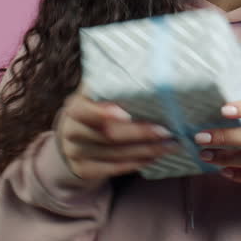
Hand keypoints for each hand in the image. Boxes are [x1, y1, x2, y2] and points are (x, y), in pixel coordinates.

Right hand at [54, 82, 179, 186]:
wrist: (75, 137)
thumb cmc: (97, 108)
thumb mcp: (98, 94)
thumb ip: (114, 85)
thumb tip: (149, 70)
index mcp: (75, 105)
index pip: (84, 110)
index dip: (103, 113)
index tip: (127, 114)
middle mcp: (71, 129)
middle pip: (106, 135)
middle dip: (139, 133)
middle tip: (166, 131)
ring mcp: (75, 152)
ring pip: (113, 154)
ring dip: (145, 150)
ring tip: (169, 145)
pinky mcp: (83, 169)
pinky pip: (112, 169)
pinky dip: (135, 163)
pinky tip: (153, 157)